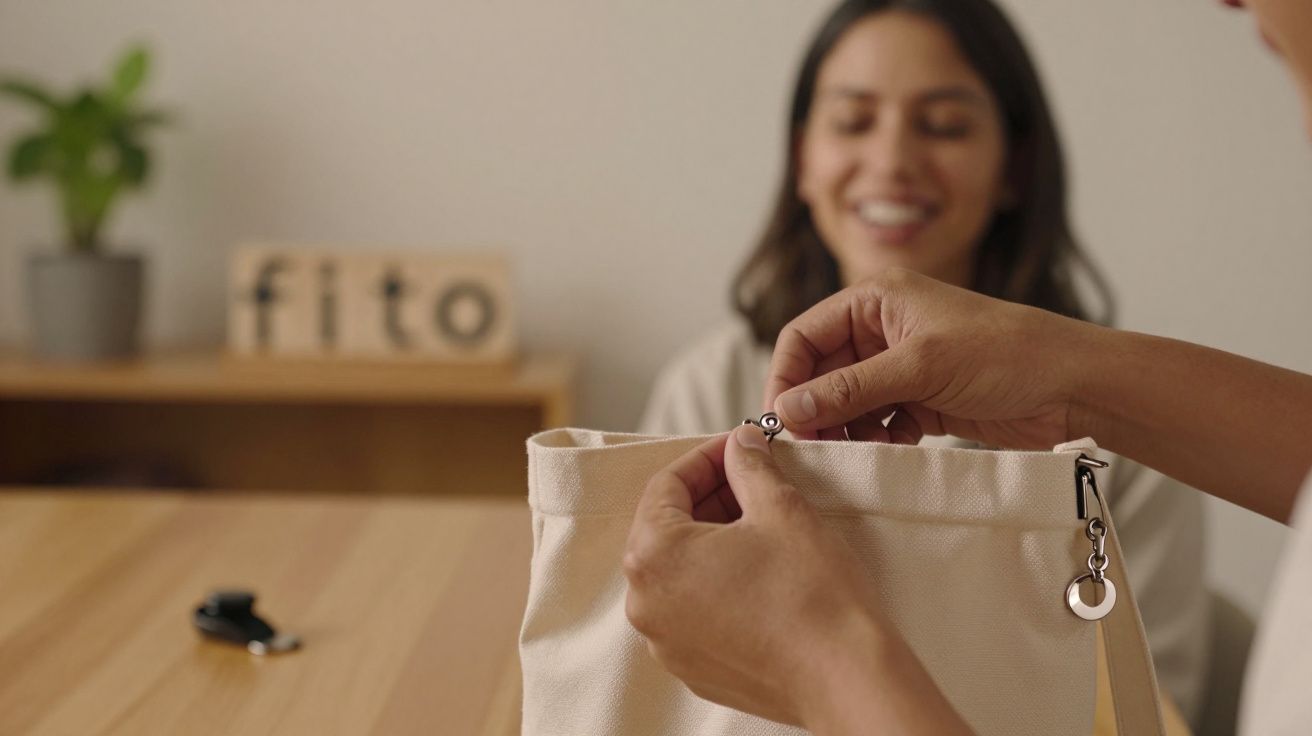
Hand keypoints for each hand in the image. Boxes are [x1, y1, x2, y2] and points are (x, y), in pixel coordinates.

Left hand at [623, 425, 970, 733]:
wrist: (845, 677)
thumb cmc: (812, 594)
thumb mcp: (781, 508)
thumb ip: (750, 466)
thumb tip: (740, 444)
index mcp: (654, 556)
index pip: (666, 485)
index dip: (706, 459)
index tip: (738, 448)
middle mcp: (646, 603)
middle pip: (667, 529)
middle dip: (709, 499)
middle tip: (753, 482)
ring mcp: (667, 642)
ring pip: (681, 572)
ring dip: (713, 542)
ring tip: (761, 526)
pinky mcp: (694, 668)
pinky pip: (694, 612)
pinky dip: (718, 587)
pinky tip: (759, 575)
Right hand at [765, 268, 1095, 448]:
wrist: (1073, 386)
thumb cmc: (1005, 354)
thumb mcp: (919, 367)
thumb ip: (850, 389)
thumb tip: (787, 410)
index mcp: (876, 299)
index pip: (804, 335)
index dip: (786, 377)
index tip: (780, 421)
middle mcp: (883, 328)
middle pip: (822, 372)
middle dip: (814, 410)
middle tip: (811, 449)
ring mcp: (902, 365)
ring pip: (846, 401)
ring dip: (842, 429)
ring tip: (850, 454)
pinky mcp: (921, 398)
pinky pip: (876, 420)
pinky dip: (873, 439)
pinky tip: (885, 451)